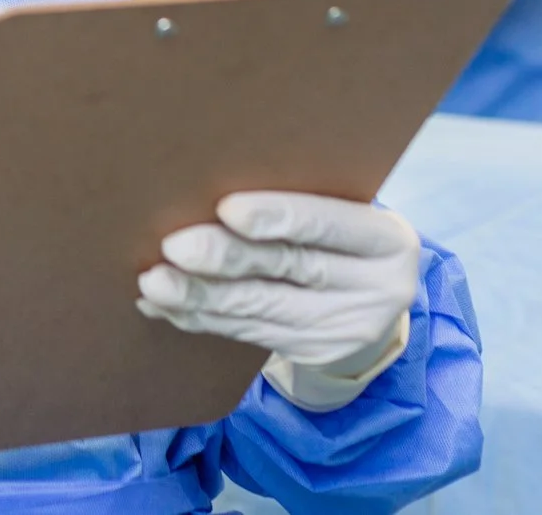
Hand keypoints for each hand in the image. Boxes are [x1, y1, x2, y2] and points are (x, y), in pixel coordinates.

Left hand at [138, 191, 420, 412]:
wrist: (379, 299)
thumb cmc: (345, 233)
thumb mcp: (349, 209)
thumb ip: (303, 197)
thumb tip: (217, 190)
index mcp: (385, 239)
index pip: (327, 224)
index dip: (277, 216)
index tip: (226, 208)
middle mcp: (374, 288)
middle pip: (287, 268)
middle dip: (224, 258)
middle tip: (173, 247)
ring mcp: (343, 327)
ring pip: (259, 308)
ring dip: (199, 296)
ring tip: (155, 282)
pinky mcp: (312, 352)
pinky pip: (246, 333)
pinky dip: (201, 317)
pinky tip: (165, 305)